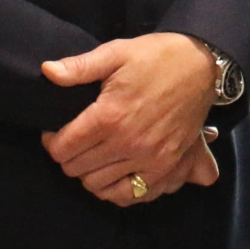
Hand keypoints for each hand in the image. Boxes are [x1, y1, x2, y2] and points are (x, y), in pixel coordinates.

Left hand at [40, 35, 213, 200]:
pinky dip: (115, 190)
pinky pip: (130, 196)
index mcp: (110, 116)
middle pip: (77, 169)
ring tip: (92, 156)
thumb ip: (79, 67)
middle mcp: (127, 143)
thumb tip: (47, 71)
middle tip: (74, 142)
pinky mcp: (166, 167)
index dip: (51, 141)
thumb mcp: (116, 52)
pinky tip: (113, 173)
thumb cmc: (156, 56)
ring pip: (98, 186)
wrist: (202, 64)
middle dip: (69, 156)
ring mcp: (149, 159)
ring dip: (89, 174)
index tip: (56, 132)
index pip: (63, 148)